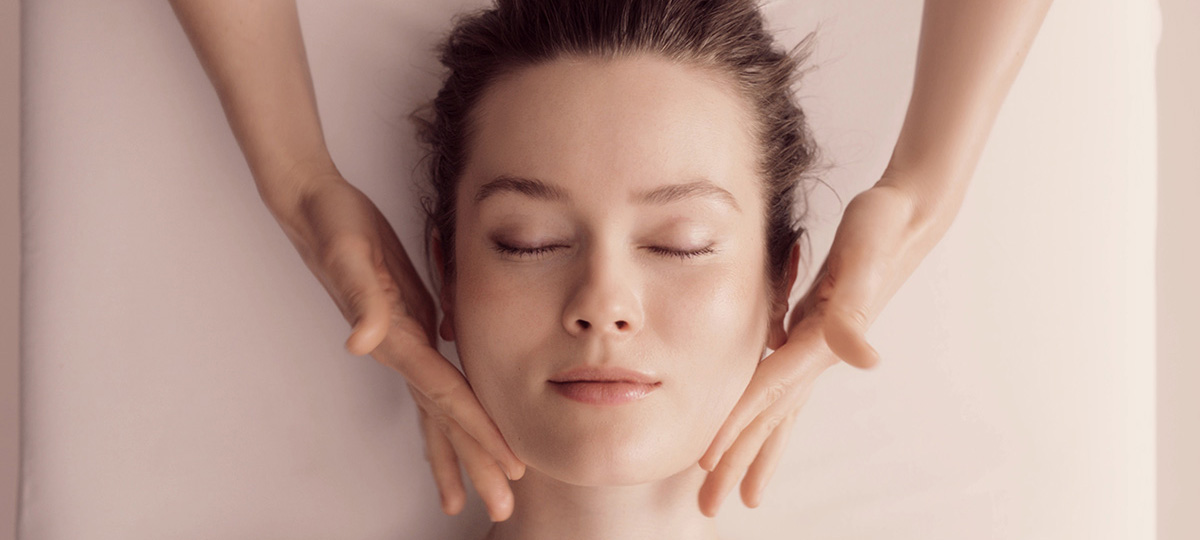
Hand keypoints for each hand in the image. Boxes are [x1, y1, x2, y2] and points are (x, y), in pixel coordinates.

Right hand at [264, 164, 524, 520]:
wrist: (315, 210)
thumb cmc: (333, 227)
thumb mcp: (348, 257)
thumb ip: (359, 299)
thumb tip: (360, 343)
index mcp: (398, 341)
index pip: (447, 398)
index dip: (478, 433)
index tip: (508, 467)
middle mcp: (402, 350)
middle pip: (446, 419)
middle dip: (475, 464)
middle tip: (503, 507)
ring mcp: (405, 343)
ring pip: (439, 409)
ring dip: (460, 451)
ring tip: (478, 491)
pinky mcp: (410, 325)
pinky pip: (436, 381)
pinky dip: (450, 410)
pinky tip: (464, 423)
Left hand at [696, 180, 935, 515]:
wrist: (908, 213)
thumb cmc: (884, 227)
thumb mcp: (866, 260)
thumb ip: (858, 309)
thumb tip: (864, 359)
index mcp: (819, 342)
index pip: (768, 395)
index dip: (737, 429)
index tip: (706, 465)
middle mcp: (818, 352)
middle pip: (771, 418)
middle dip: (741, 461)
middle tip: (711, 505)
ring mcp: (818, 344)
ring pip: (780, 408)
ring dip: (757, 447)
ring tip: (739, 485)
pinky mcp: (817, 327)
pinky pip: (784, 381)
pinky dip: (768, 407)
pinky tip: (756, 417)